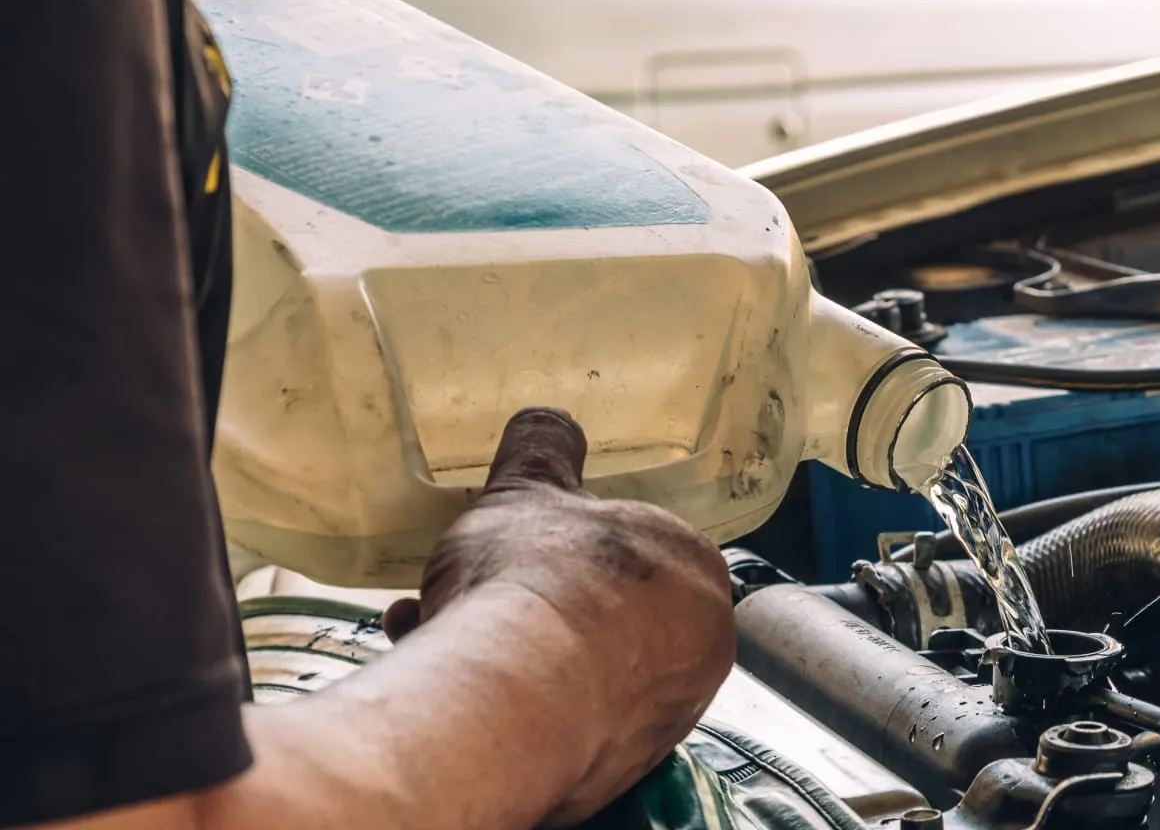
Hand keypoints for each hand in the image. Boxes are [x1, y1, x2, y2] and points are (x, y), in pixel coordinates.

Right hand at [383, 407, 733, 826]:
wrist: (515, 693)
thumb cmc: (535, 581)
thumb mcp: (527, 492)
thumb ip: (542, 451)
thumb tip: (548, 420)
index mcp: (697, 570)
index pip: (629, 556)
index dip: (556, 551)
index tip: (506, 554)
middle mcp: (699, 648)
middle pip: (596, 617)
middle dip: (522, 602)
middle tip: (464, 597)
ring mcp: (663, 714)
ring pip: (573, 669)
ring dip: (507, 646)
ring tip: (432, 633)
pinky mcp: (618, 767)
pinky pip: (558, 723)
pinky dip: (509, 700)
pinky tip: (448, 681)